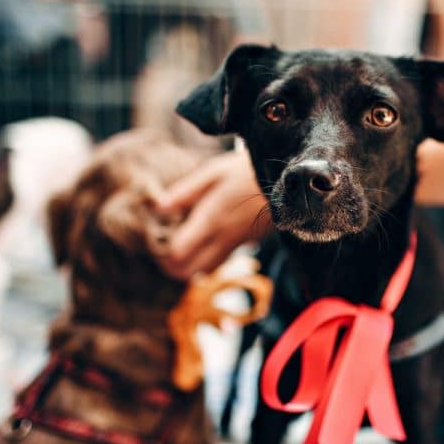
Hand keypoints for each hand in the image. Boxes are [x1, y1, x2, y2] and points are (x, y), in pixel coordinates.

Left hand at [156, 150, 270, 279]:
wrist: (287, 181)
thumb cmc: (246, 171)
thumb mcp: (213, 173)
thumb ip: (184, 193)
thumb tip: (157, 208)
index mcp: (210, 220)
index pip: (177, 254)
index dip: (161, 252)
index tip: (156, 238)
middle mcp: (222, 239)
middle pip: (187, 272)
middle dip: (171, 265)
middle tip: (163, 247)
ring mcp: (235, 245)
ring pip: (205, 271)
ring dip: (188, 266)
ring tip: (180, 245)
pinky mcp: (244, 245)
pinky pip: (219, 262)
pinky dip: (204, 261)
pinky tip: (200, 241)